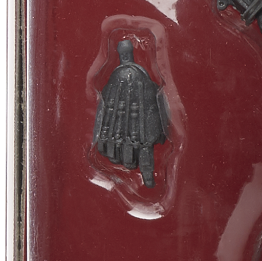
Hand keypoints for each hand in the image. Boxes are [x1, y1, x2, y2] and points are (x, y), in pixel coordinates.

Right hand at [94, 40, 168, 187]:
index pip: (147, 163)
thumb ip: (158, 130)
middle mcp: (129, 137)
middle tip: (136, 157)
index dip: (148, 177)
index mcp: (146, 134)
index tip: (149, 185)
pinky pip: (105, 149)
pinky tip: (114, 145)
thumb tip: (157, 143)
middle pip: (131, 163)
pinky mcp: (102, 128)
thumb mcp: (158, 111)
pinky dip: (110, 150)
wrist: (128, 75)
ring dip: (123, 157)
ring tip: (126, 151)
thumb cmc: (147, 91)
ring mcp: (114, 133)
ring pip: (117, 158)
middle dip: (135, 162)